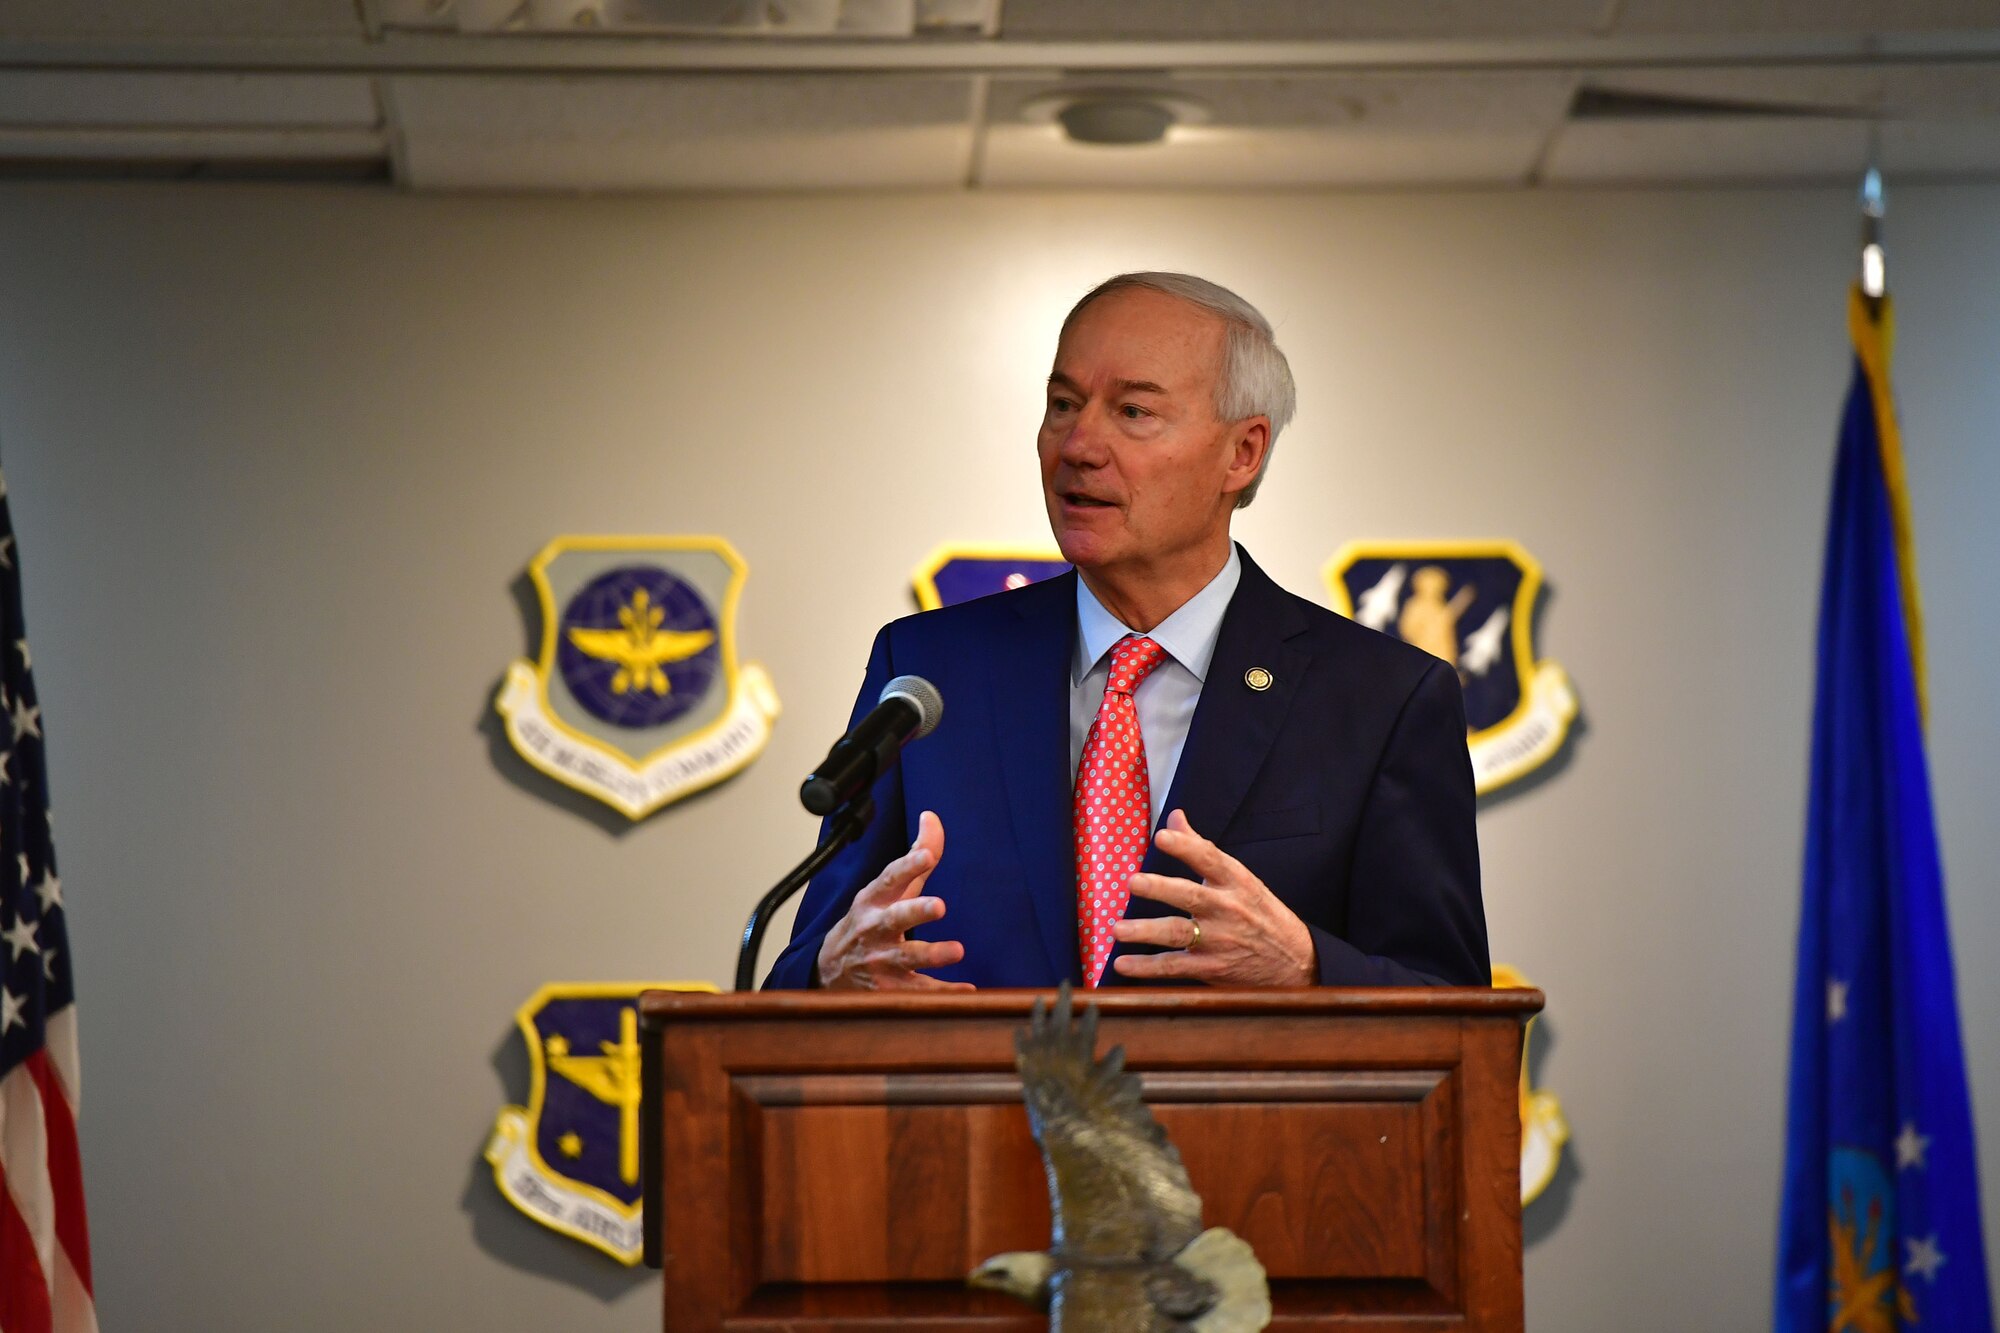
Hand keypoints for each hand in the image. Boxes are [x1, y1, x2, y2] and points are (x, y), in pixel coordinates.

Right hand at [816, 811, 974, 990]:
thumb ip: (915, 856)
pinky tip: (967, 989)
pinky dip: (943, 992)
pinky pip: (919, 992)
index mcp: (873, 900)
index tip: (926, 855)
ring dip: (932, 954)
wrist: (829, 970)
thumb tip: (932, 816)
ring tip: (958, 950)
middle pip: (894, 918)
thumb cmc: (869, 920)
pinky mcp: (890, 988)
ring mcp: (880, 960)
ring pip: (906, 957)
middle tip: (940, 905)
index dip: (908, 865)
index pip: (890, 878)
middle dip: (916, 911)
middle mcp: (874, 929)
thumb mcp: (886, 889)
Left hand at [1110, 809, 1315, 986]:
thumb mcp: (1241, 878)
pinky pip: (1175, 967)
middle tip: (1133, 882)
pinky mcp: (1212, 969)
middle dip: (1161, 889)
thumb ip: (1203, 848)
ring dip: (1146, 931)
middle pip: (1191, 896)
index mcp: (1236, 881)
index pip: (1210, 859)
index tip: (1162, 836)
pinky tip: (1123, 964)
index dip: (1186, 847)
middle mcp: (1228, 909)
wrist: (1296, 963)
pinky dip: (1147, 968)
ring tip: (1118, 929)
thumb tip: (1175, 817)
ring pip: (1179, 934)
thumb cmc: (1260, 913)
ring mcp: (1220, 941)